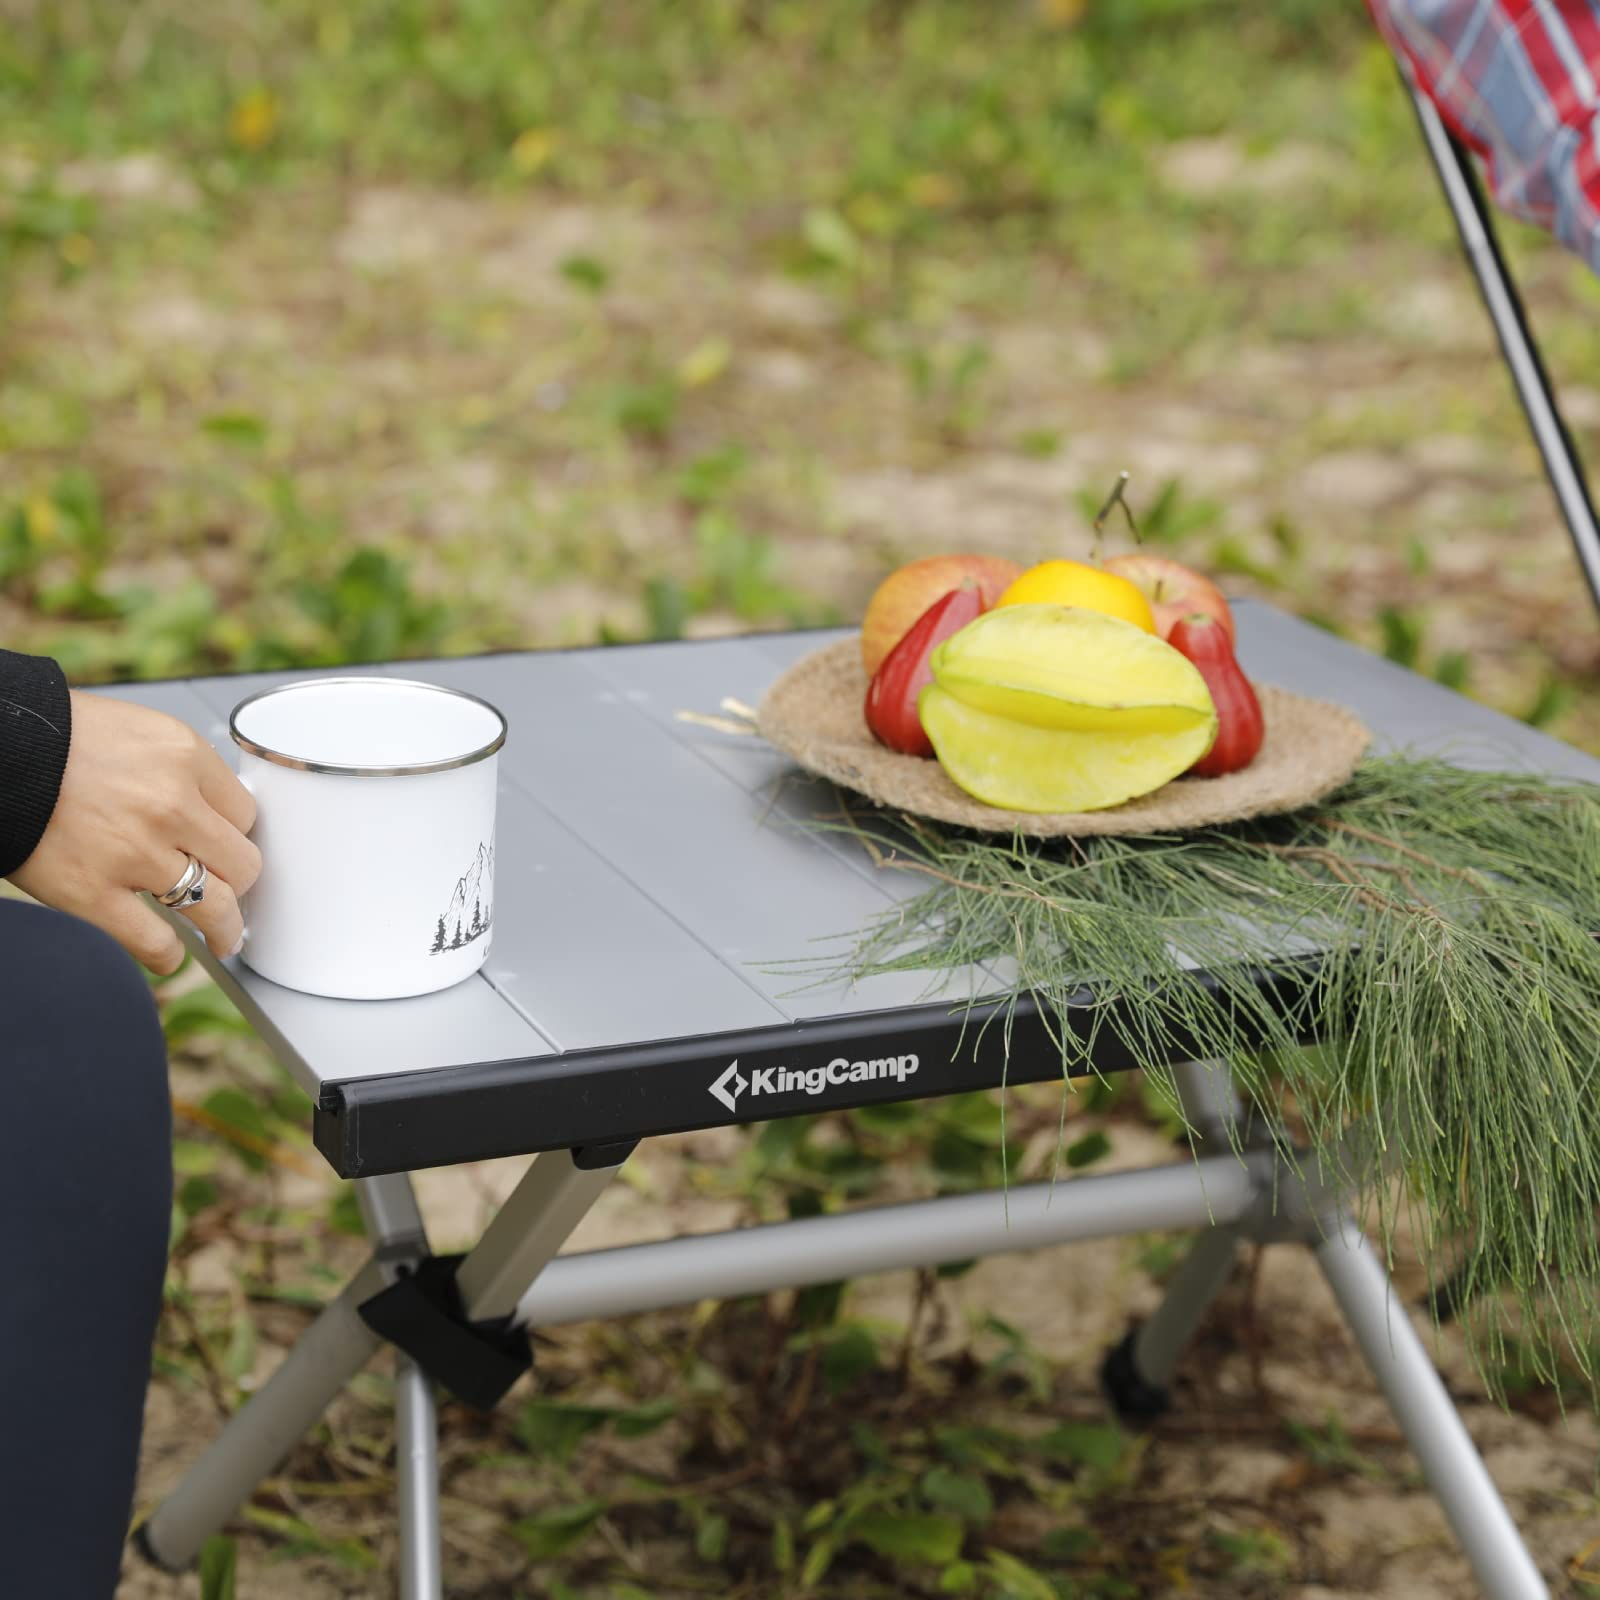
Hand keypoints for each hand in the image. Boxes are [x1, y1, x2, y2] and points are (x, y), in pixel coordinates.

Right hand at [10, 692, 260, 973]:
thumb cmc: (59, 740)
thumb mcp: (142, 733)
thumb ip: (183, 772)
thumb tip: (216, 814)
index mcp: (184, 758)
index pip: (246, 814)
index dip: (235, 834)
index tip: (228, 847)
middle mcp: (169, 804)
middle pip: (243, 863)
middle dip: (238, 880)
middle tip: (231, 890)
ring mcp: (134, 853)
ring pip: (214, 907)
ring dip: (224, 928)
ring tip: (223, 936)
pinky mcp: (92, 893)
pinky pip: (154, 941)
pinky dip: (168, 955)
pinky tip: (169, 954)